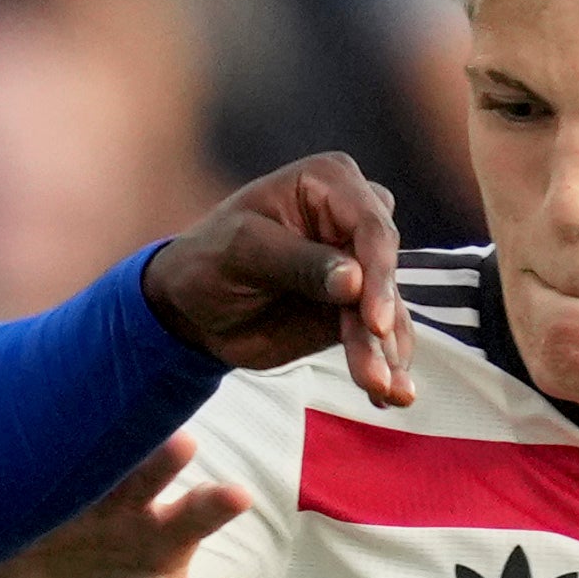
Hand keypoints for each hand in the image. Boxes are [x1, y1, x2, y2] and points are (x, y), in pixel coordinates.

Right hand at [0, 437, 265, 577]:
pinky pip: (34, 480)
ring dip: (104, 448)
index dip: (214, 503)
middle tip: (180, 446)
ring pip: (93, 465)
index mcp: (168, 534)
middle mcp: (129, 505)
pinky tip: (43, 450)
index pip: (198, 512)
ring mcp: (78, 500)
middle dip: (162, 458)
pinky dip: (39, 464)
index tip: (235, 497)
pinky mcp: (30, 504)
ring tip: (115, 434)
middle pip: (148, 473)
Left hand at [137, 154, 410, 408]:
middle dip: (383, 320)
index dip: (378, 274)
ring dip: (388, 352)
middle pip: (385, 268)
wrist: (190, 307)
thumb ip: (299, 263)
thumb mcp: (242, 252)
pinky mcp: (354, 308)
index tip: (374, 322)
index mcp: (328, 182)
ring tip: (388, 392)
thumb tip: (355, 281)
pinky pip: (378, 336)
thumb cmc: (207, 261)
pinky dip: (383, 364)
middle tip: (380, 370)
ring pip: (386, 307)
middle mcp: (352, 217)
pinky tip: (388, 395)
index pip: (370, 225)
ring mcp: (358, 264)